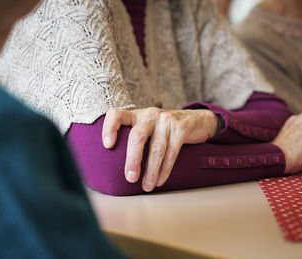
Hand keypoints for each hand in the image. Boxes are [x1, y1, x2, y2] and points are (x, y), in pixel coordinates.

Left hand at [102, 107, 217, 191]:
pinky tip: (159, 181)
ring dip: (151, 171)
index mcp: (136, 115)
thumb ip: (133, 140)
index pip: (117, 115)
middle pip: (138, 136)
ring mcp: (166, 120)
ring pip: (157, 148)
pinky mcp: (181, 128)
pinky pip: (172, 152)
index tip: (107, 146)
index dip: (109, 128)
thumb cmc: (162, 131)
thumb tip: (114, 169)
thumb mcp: (146, 128)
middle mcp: (149, 115)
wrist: (194, 121)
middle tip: (130, 178)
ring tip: (147, 186)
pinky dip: (165, 169)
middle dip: (133, 159)